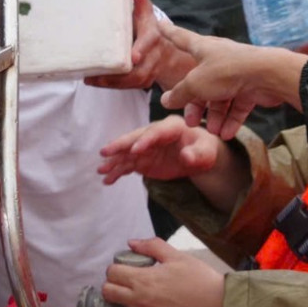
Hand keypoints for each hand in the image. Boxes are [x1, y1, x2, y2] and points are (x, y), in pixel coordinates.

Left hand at [85, 0, 196, 90]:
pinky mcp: (142, 82)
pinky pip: (128, 86)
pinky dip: (111, 85)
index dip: (141, 50)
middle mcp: (153, 56)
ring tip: (92, 78)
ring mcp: (149, 71)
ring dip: (112, 82)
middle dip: (121, 75)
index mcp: (153, 36)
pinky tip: (94, 81)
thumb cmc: (148, 29)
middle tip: (99, 74)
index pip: (149, 43)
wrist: (166, 53)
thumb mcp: (145, 12)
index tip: (133, 57)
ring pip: (133, 81)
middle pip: (140, 70)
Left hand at [96, 237, 223, 306]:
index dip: (113, 272)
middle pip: (108, 295)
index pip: (113, 273)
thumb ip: (152, 247)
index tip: (118, 274)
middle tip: (114, 295)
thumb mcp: (177, 256)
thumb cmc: (201, 280)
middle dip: (109, 292)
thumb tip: (131, 243)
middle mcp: (139, 301)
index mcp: (143, 279)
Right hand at [97, 115, 229, 185]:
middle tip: (105, 152)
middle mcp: (154, 134)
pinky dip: (118, 172)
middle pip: (135, 138)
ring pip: (127, 153)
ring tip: (101, 170)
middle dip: (120, 145)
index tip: (135, 150)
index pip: (155, 132)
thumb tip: (186, 157)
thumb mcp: (206, 152)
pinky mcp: (142, 159)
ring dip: (114, 161)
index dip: (145, 140)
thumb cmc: (204, 150)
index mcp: (171, 127)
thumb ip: (196, 154)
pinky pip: (128, 165)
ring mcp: (146, 147)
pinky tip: (108, 180)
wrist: (199, 156)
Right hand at [158, 24, 306, 138]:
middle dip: (194, 104)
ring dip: (214, 116)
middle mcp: (218, 59)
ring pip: (219, 97)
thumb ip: (179, 93)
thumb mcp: (195, 83)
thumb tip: (166, 100)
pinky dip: (231, 120)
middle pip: (199, 82)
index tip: (160, 24)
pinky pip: (237, 106)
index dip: (169, 32)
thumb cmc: (227, 71)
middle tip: (190, 121)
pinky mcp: (250, 88)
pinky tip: (226, 134)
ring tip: (212, 131)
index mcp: (203, 48)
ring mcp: (235, 74)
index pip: (181, 38)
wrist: (268, 76)